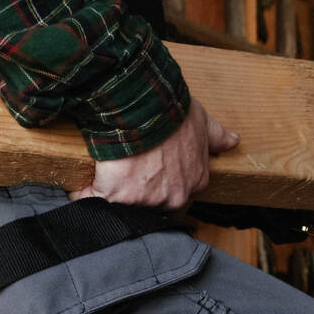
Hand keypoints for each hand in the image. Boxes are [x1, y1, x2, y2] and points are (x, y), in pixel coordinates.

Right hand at [69, 99, 238, 210]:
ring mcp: (147, 200)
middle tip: (122, 178)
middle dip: (136, 199)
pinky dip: (83, 195)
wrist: (144, 105)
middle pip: (151, 208)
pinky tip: (80, 185)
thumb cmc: (173, 111)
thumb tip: (233, 141)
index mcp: (195, 183)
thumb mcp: (201, 121)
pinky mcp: (118, 197)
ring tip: (100, 178)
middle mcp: (174, 197)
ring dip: (110, 197)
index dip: (159, 187)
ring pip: (123, 208)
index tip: (146, 176)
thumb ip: (216, 136)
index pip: (176, 197)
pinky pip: (94, 203)